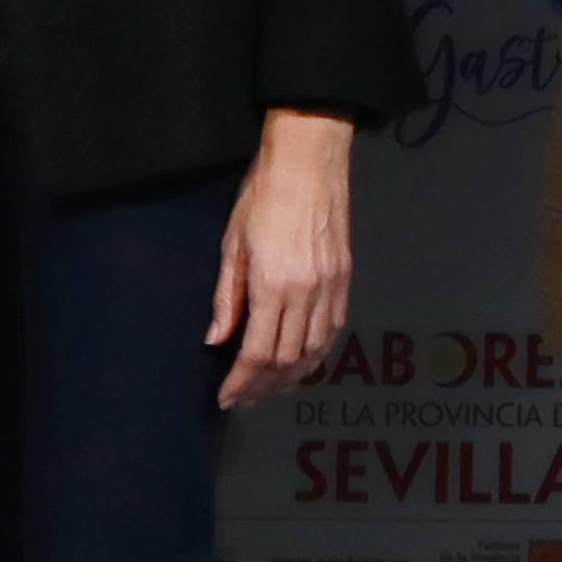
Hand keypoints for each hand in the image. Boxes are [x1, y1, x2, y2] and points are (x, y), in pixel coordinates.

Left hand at [208, 110, 355, 407]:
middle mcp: (307, 294)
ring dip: (292, 377)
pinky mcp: (345, 278)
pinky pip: (333, 330)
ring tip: (270, 389)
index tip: (227, 397)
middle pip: (288, 360)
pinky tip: (302, 361)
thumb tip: (217, 339)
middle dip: (264, 387)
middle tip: (246, 400)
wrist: (310, 162)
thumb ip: (228, 297)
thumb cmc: (263, 195)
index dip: (242, 381)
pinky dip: (317, 353)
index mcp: (274, 286)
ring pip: (315, 351)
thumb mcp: (233, 244)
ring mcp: (331, 288)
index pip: (257, 352)